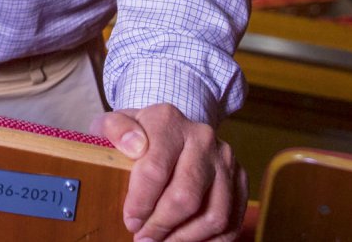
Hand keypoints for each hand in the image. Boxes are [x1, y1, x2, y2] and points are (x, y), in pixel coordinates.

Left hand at [91, 103, 245, 241]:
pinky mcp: (239, 178)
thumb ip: (114, 129)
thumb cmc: (136, 135)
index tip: (131, 222)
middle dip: (162, 226)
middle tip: (144, 239)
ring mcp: (225, 158)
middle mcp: (201, 137)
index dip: (140, 204)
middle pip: (186, 196)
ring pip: (214, 214)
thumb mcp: (112, 125)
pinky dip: (212, 241)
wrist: (170, 130)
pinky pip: (233, 220)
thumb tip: (133, 146)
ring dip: (186, 238)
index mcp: (167, 121)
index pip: (154, 170)